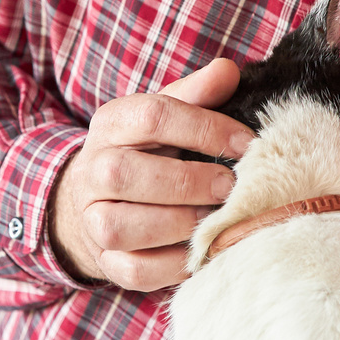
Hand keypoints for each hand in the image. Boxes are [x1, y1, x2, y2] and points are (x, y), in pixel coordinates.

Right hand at [52, 60, 255, 289]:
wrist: (100, 199)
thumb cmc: (148, 151)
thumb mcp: (167, 115)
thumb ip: (196, 94)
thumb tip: (227, 71)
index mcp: (111, 124)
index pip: (152, 116)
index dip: (204, 129)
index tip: (246, 143)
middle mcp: (93, 170)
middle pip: (126, 173)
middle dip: (187, 182)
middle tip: (230, 186)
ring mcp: (93, 218)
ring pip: (121, 226)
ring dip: (177, 224)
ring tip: (215, 219)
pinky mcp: (106, 260)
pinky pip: (134, 269)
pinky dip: (173, 264)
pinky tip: (203, 250)